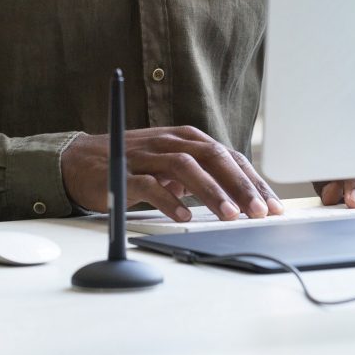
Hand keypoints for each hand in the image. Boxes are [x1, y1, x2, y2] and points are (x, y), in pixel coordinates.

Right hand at [62, 125, 283, 222]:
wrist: (81, 160)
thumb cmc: (133, 163)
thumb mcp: (170, 164)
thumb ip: (200, 173)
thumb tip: (241, 196)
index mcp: (184, 138)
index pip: (226, 155)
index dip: (252, 179)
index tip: (273, 204)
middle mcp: (168, 142)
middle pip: (211, 156)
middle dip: (239, 184)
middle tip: (260, 211)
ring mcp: (146, 155)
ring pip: (185, 167)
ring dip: (211, 191)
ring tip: (230, 215)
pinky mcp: (123, 172)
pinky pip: (149, 184)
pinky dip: (168, 199)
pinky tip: (183, 215)